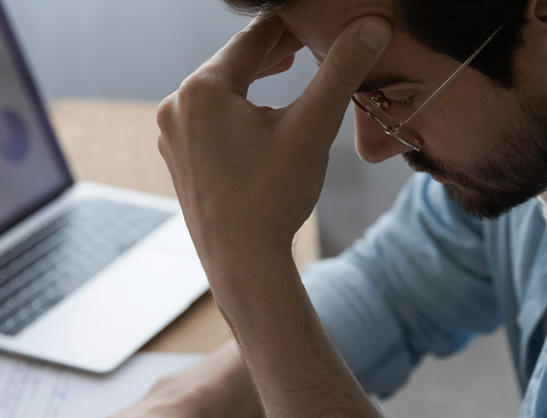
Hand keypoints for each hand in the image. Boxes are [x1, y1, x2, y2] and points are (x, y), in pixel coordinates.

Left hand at [156, 14, 391, 287]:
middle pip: (234, 61)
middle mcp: (177, 105)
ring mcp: (173, 133)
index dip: (293, 26)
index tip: (320, 22)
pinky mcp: (178, 156)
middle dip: (275, 50)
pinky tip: (261, 114)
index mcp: (203, 88)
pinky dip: (238, 107)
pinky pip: (211, 117)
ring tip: (289, 66)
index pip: (255, 38)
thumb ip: (342, 71)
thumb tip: (373, 26)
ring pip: (221, 89)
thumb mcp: (313, 127)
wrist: (243, 264)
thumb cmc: (274, 199)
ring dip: (256, 77)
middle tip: (310, 40)